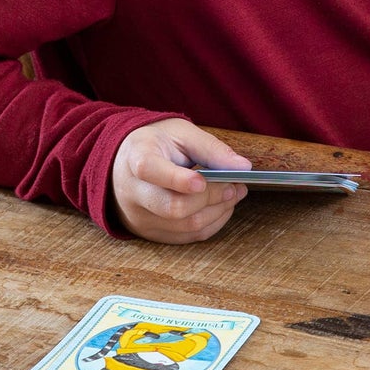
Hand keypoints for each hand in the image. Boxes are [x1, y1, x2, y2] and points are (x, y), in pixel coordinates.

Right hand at [110, 119, 250, 242]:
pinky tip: (223, 206)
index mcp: (136, 158)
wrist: (126, 161)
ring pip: (183, 226)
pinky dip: (212, 223)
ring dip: (218, 211)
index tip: (203, 181)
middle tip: (236, 185)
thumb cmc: (159, 143)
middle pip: (172, 207)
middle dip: (212, 197)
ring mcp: (138, 217)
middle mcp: (132, 192)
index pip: (150, 171)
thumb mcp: (183, 133)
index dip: (177, 179)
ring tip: (235, 192)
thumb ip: (212, 149)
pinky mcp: (148, 232)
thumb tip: (243, 167)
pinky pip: (185, 237)